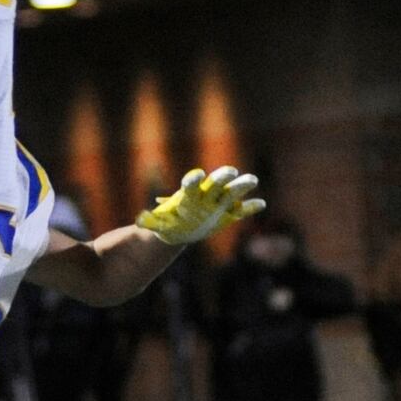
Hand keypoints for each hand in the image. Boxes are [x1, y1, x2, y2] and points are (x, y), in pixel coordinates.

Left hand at [135, 166, 265, 244]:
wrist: (180, 230)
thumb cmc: (168, 222)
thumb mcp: (159, 224)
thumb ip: (151, 222)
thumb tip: (140, 220)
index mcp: (188, 194)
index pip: (191, 184)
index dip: (194, 180)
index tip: (198, 175)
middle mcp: (205, 195)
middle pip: (215, 183)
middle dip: (222, 177)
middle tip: (231, 171)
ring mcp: (218, 203)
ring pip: (231, 192)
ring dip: (241, 186)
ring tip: (252, 180)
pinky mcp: (228, 214)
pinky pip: (241, 210)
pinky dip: (249, 207)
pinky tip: (260, 204)